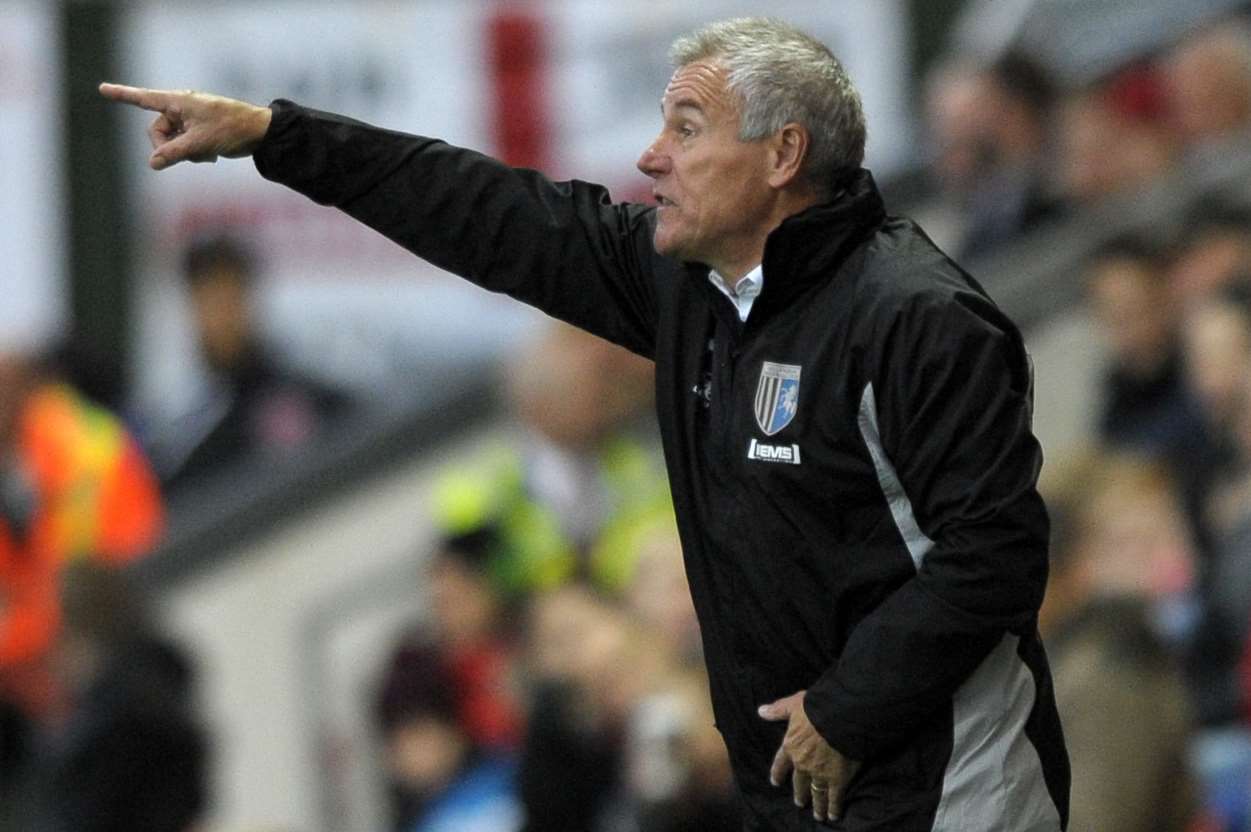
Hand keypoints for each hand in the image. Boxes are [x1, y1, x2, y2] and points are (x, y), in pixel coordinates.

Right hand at [98, 83, 272, 170]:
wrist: (260, 132)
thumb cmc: (231, 129)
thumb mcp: (199, 143)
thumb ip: (173, 153)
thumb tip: (153, 163)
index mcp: (178, 102)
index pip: (144, 99)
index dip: (122, 95)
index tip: (102, 89)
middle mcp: (181, 108)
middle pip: (158, 131)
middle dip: (169, 147)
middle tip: (189, 155)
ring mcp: (190, 120)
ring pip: (172, 141)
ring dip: (185, 152)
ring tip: (207, 153)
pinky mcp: (198, 131)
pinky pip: (185, 145)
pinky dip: (194, 152)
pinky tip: (212, 155)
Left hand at [759, 690, 859, 823]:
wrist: (839, 717)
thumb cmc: (815, 708)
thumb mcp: (793, 705)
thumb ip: (778, 710)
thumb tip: (761, 711)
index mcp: (791, 746)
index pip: (781, 763)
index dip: (778, 773)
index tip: (775, 782)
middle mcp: (803, 764)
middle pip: (799, 783)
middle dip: (799, 793)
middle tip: (799, 802)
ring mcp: (820, 773)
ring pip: (816, 793)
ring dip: (817, 805)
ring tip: (817, 814)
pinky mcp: (837, 779)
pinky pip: (834, 797)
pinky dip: (834, 807)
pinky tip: (833, 815)